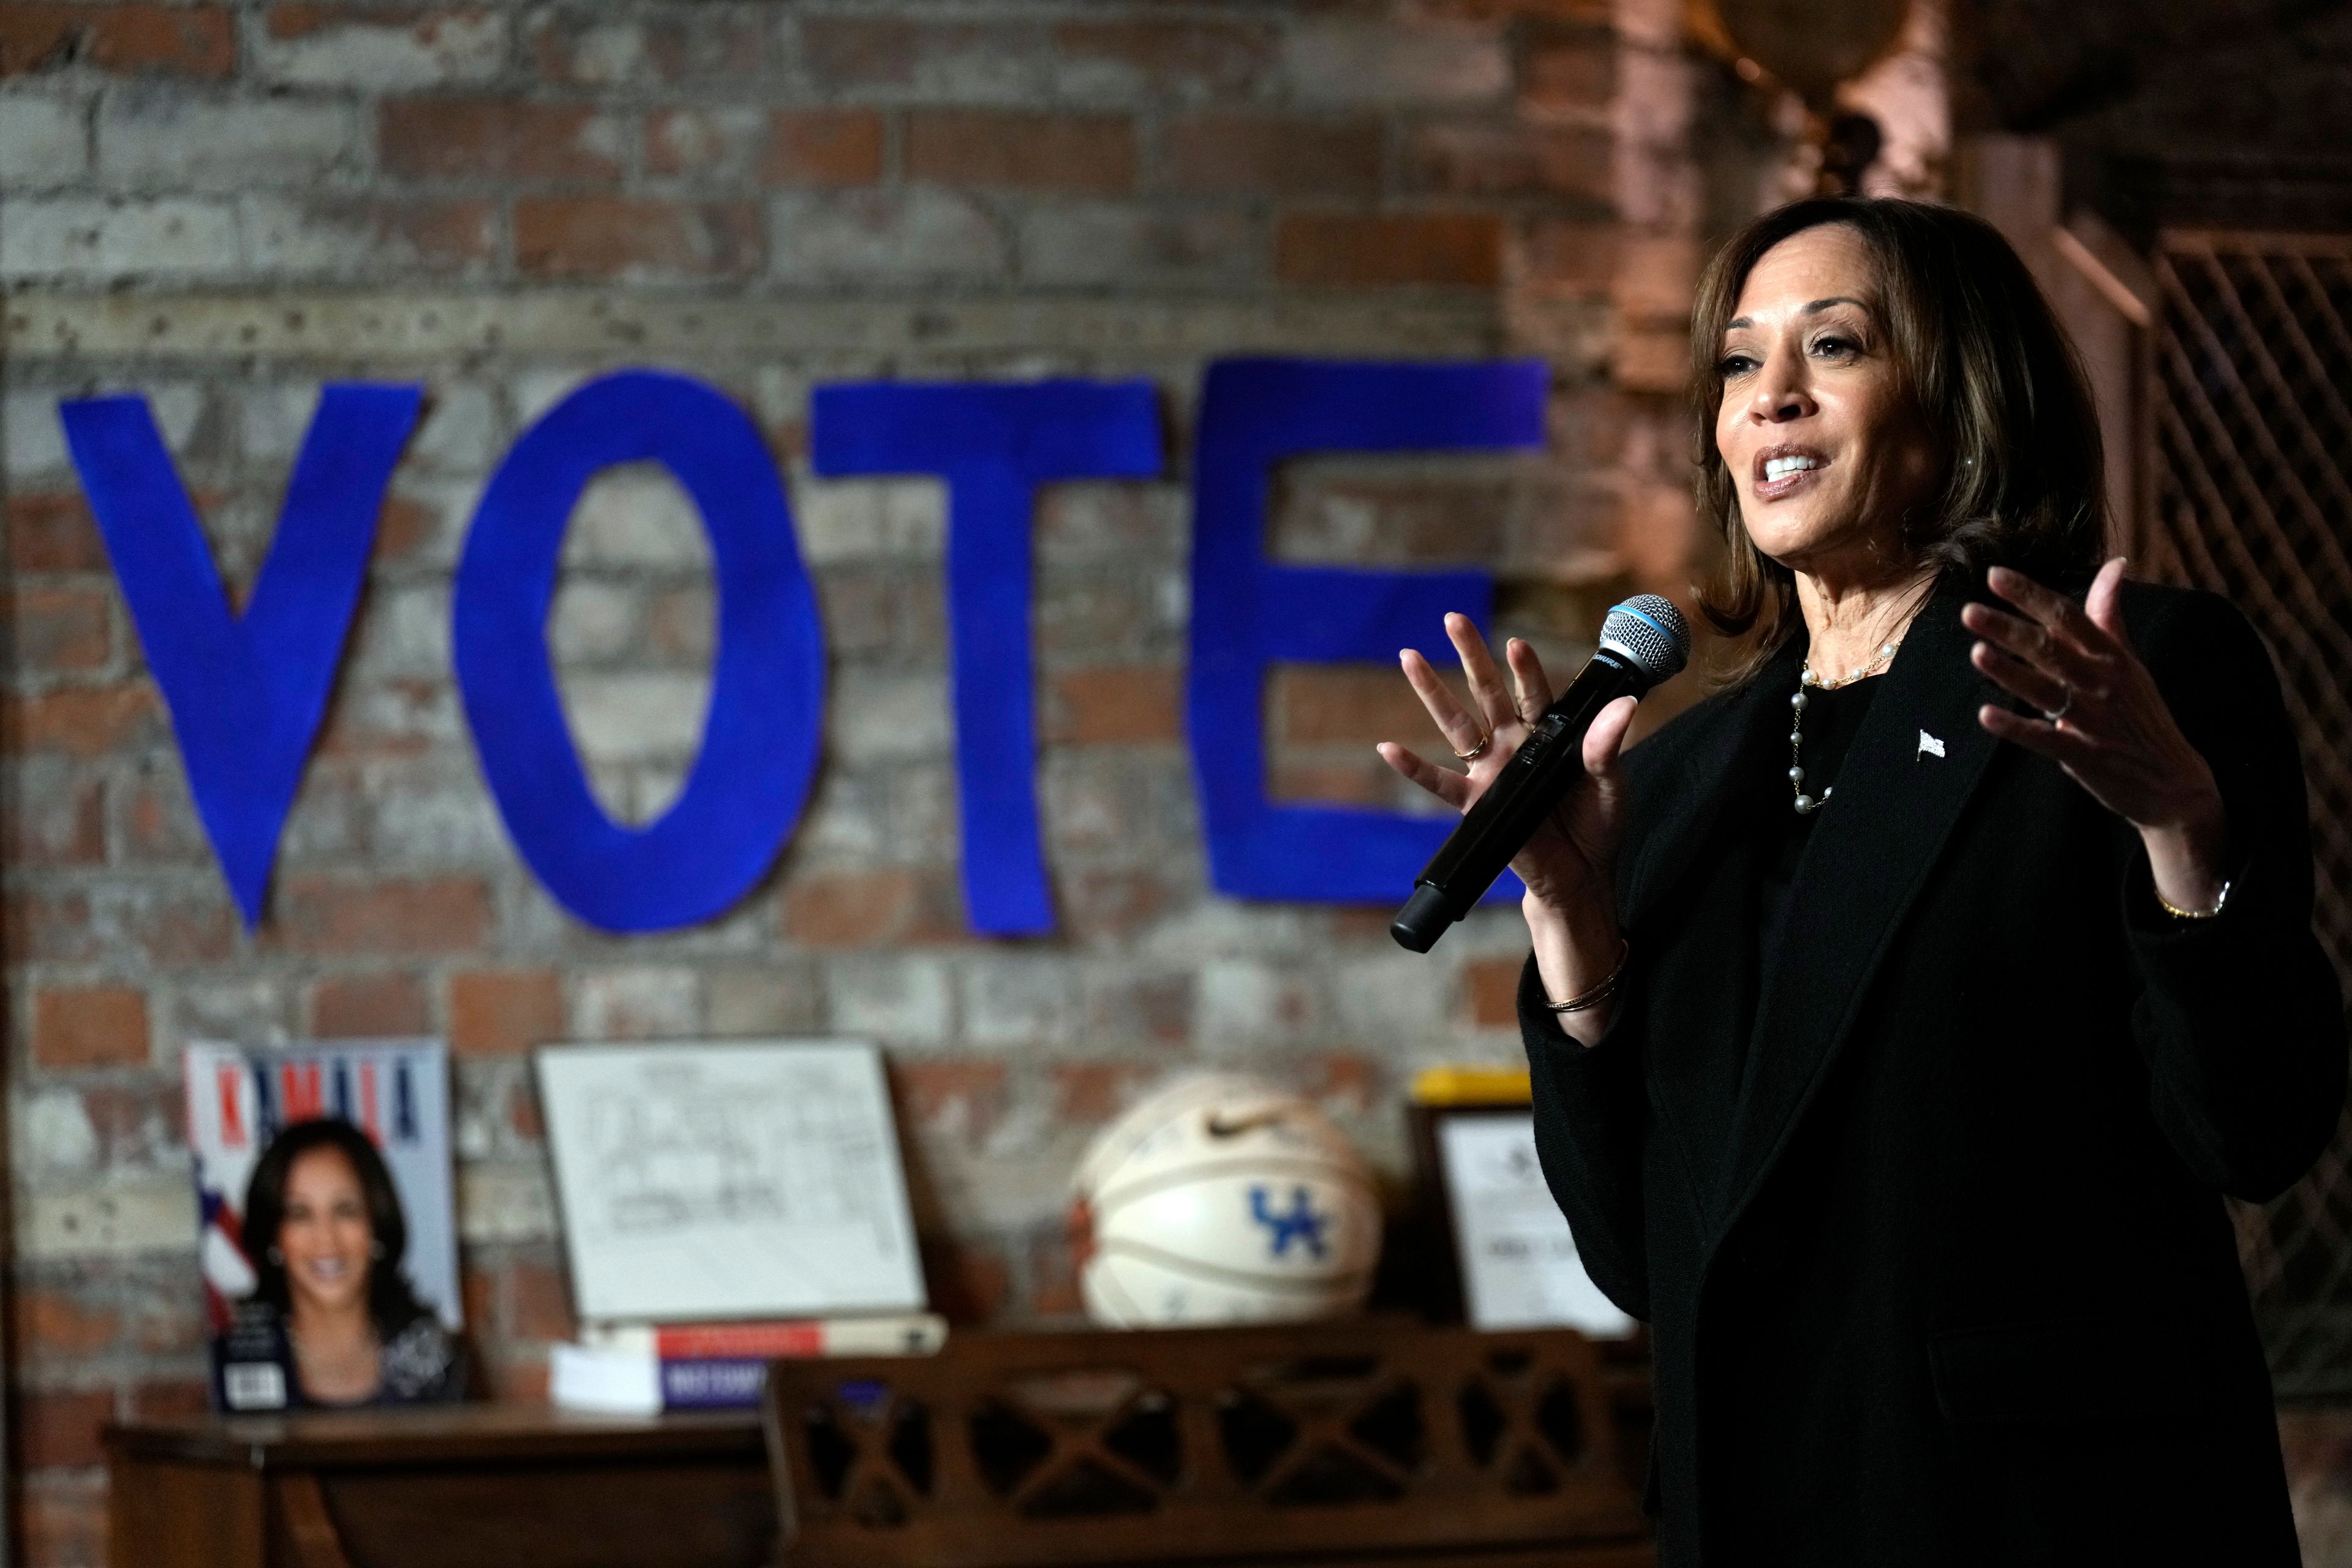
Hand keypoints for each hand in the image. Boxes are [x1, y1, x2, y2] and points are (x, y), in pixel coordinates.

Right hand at [1377, 614, 1637, 1031]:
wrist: (1580, 876)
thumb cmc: (1597, 827)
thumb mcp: (1612, 784)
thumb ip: (1608, 745)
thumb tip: (1623, 706)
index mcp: (1547, 736)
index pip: (1533, 693)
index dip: (1524, 670)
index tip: (1515, 644)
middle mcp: (1514, 747)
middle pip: (1487, 693)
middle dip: (1470, 655)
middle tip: (1454, 618)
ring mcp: (1491, 773)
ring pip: (1457, 725)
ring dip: (1432, 691)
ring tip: (1410, 656)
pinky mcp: (1477, 805)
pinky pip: (1439, 783)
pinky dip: (1413, 768)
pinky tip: (1388, 748)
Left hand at [1963, 558, 2231, 909]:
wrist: (2174, 782)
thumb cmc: (2142, 716)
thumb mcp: (2131, 663)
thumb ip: (2110, 616)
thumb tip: (2114, 565)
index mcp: (2113, 657)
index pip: (2068, 616)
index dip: (2030, 595)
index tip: (1994, 575)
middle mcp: (2103, 683)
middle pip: (2050, 649)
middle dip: (2009, 629)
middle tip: (1969, 611)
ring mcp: (2094, 720)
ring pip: (2045, 690)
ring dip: (2010, 672)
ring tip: (1977, 652)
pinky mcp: (2085, 755)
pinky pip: (2045, 738)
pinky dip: (2016, 727)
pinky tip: (1986, 714)